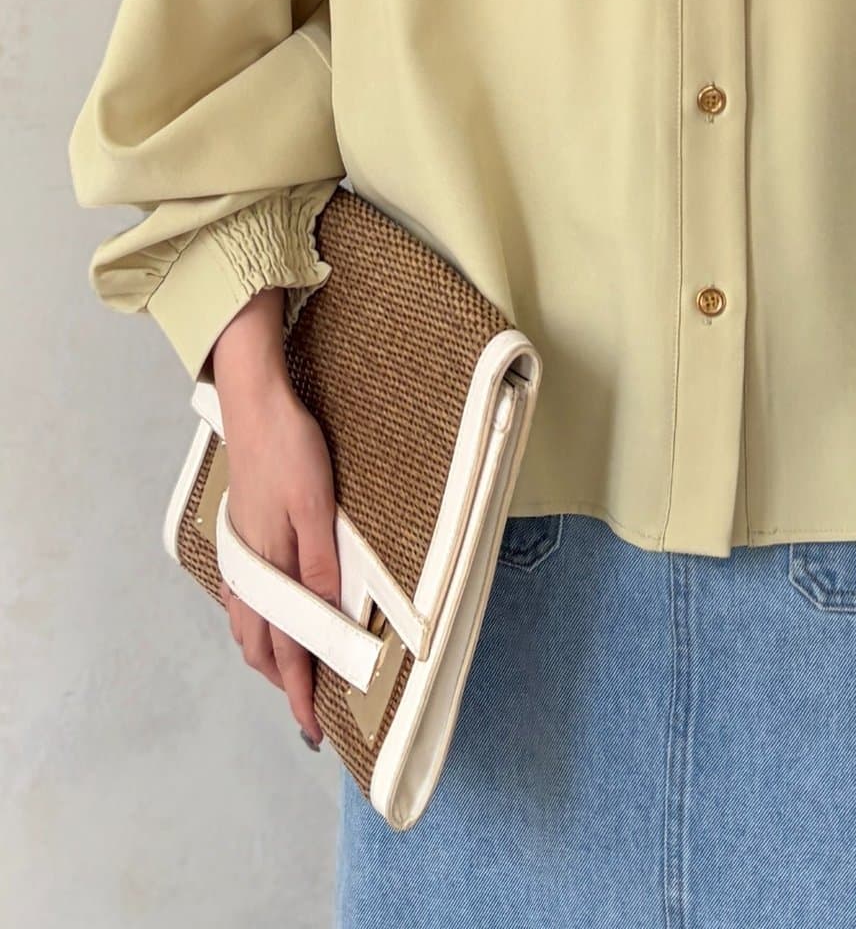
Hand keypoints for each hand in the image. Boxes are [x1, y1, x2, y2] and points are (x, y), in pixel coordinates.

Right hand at [210, 291, 340, 749]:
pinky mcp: (243, 533)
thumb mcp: (317, 507)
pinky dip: (261, 619)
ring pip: (251, 622)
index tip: (313, 732)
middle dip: (284, 683)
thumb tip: (331, 621)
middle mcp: (248, 570)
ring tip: (296, 672)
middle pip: (262, 646)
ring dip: (271, 653)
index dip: (300, 694)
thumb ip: (323, 565)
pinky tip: (274, 611)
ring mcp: (241, 552)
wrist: (253, 404)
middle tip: (310, 710)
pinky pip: (246, 594)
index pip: (285, 651)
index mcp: (269, 570)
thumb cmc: (289, 451)